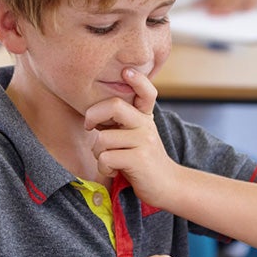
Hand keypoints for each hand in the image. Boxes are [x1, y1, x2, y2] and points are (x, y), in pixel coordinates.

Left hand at [83, 67, 178, 205]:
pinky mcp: (139, 160)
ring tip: (108, 160)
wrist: (167, 185)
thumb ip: (122, 123)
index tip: (126, 71)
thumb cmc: (143, 161)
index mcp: (144, 117)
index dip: (137, 80)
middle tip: (90, 126)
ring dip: (98, 153)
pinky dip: (103, 168)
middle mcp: (145, 125)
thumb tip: (94, 114)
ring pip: (103, 138)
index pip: (146, 92)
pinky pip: (106, 158)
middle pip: (114, 106)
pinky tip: (113, 171)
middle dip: (93, 114)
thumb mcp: (137, 136)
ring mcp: (144, 141)